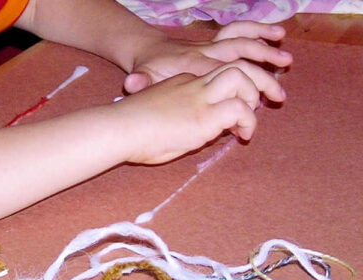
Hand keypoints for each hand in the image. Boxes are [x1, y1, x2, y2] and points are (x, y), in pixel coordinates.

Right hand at [115, 59, 285, 164]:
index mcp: (180, 84)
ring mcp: (199, 98)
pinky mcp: (204, 116)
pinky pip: (239, 109)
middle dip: (252, 84)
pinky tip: (241, 136)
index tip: (226, 118)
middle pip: (234, 68)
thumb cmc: (126, 130)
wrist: (117, 129)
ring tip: (248, 123)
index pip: (214, 81)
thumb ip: (170, 120)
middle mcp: (193, 85)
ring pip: (241, 79)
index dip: (227, 96)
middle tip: (252, 108)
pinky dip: (248, 121)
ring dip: (252, 99)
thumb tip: (180, 135)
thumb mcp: (151, 117)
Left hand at [124, 21, 292, 94]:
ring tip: (287, 60)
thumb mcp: (141, 77)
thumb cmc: (148, 70)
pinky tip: (277, 36)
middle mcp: (206, 51)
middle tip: (279, 93)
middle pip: (240, 57)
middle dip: (262, 73)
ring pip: (242, 41)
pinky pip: (239, 33)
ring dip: (265, 48)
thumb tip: (131, 84)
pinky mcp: (215, 43)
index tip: (254, 109)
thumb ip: (140, 82)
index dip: (240, 91)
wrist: (146, 50)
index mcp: (193, 65)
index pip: (223, 74)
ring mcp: (211, 45)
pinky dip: (258, 31)